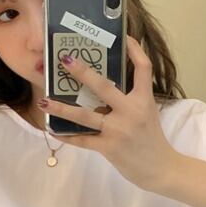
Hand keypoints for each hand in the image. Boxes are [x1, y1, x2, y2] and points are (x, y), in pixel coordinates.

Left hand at [38, 35, 179, 189]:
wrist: (160, 169)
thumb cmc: (152, 139)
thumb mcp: (148, 114)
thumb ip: (131, 99)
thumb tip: (104, 87)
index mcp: (143, 100)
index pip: (143, 69)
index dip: (135, 50)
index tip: (126, 38)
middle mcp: (131, 112)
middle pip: (103, 87)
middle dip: (83, 72)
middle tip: (65, 59)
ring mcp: (118, 130)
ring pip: (85, 115)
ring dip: (62, 108)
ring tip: (44, 101)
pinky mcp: (109, 148)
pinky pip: (83, 140)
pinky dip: (67, 136)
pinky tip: (52, 129)